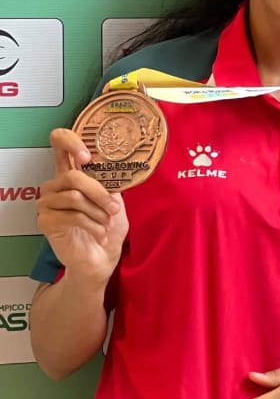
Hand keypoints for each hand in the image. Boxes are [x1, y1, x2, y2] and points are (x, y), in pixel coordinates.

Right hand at [37, 129, 127, 282]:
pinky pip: (72, 216)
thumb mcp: (114, 199)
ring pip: (75, 197)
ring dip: (98, 213)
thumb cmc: (108, 226)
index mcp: (71, 173)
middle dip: (100, 194)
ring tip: (107, 225)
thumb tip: (112, 164)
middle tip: (114, 208)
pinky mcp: (46, 220)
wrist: (101, 257)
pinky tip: (100, 235)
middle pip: (74, 176)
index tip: (87, 156)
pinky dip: (92, 226)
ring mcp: (47, 202)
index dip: (70, 142)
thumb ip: (108, 180)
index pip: (59, 144)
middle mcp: (55, 184)